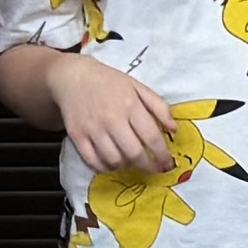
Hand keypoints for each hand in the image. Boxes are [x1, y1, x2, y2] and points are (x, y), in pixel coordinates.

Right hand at [44, 53, 183, 175]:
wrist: (74, 77)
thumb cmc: (109, 83)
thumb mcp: (138, 87)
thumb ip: (159, 107)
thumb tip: (174, 130)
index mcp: (130, 106)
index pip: (151, 137)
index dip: (162, 155)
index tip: (168, 163)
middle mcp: (112, 119)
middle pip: (134, 153)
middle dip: (148, 166)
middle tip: (153, 169)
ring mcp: (93, 129)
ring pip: (114, 160)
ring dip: (127, 166)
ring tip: (131, 162)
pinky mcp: (77, 136)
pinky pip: (93, 161)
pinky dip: (105, 167)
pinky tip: (112, 163)